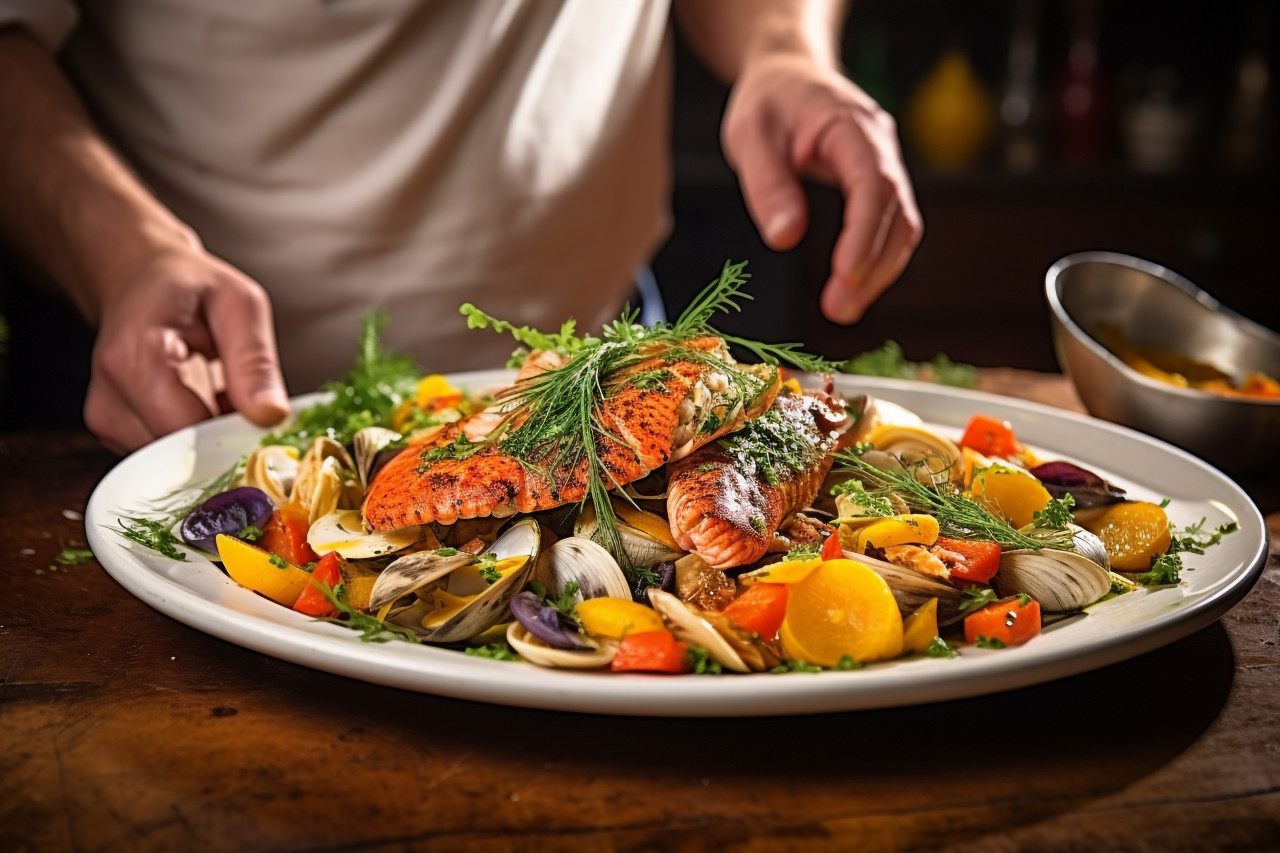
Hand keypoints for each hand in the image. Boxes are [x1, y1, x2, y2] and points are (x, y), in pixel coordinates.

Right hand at [84, 247, 289, 452]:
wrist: (138, 279)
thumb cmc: (187, 286)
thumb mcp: (238, 304)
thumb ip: (254, 360)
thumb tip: (270, 416)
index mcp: (135, 358)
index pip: (187, 432)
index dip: (232, 435)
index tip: (261, 420)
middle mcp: (110, 396)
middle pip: (179, 455)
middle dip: (223, 441)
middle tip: (244, 402)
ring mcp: (106, 419)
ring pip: (174, 463)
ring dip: (210, 441)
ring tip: (219, 394)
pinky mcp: (114, 432)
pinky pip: (165, 456)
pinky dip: (194, 439)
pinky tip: (202, 404)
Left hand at [721, 53, 922, 323]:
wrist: (788, 74)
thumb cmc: (769, 101)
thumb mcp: (751, 135)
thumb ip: (767, 183)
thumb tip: (785, 237)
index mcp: (852, 126)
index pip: (872, 184)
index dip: (863, 234)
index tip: (845, 274)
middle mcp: (880, 146)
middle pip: (895, 213)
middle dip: (871, 266)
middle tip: (838, 309)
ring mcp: (885, 164)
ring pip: (901, 225)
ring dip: (878, 272)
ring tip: (843, 310)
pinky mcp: (879, 182)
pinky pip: (890, 225)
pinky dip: (876, 260)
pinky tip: (853, 288)